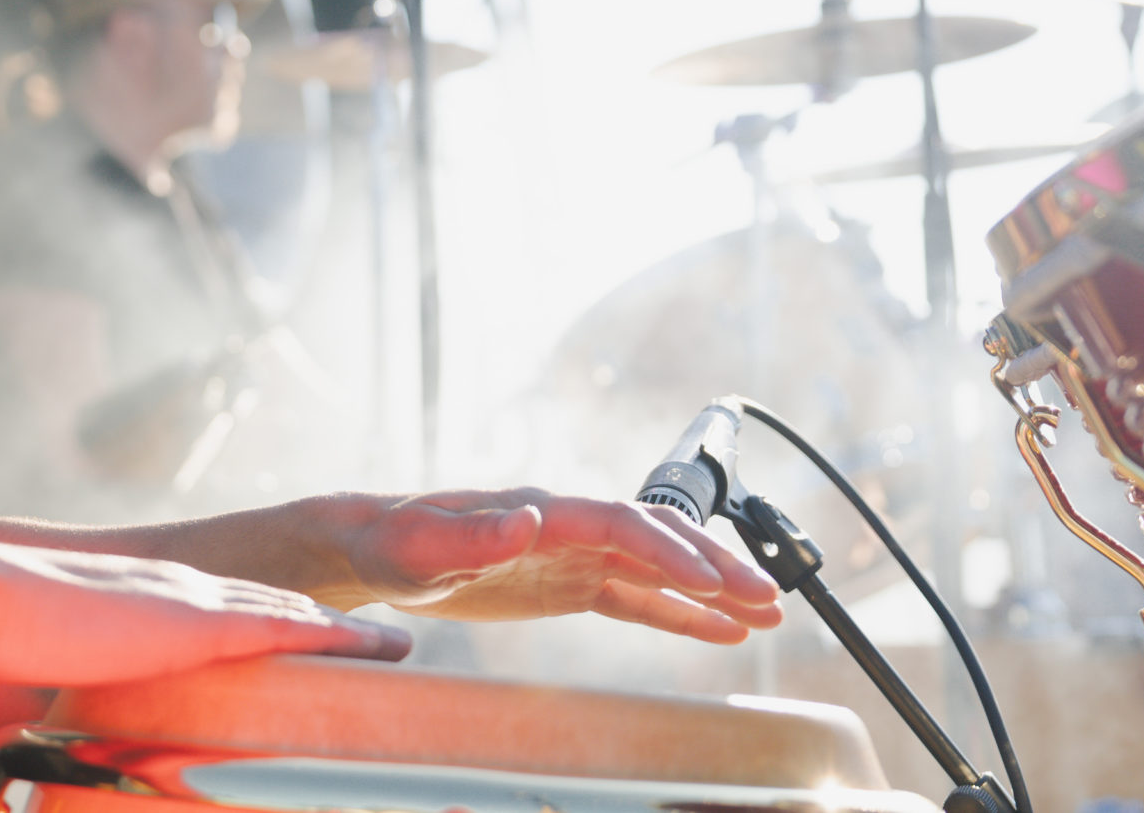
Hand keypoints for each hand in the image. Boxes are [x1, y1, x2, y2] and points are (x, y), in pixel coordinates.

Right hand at [0, 538, 410, 689]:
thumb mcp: (46, 668)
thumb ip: (72, 687)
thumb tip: (55, 730)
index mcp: (143, 600)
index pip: (224, 610)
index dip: (268, 620)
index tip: (305, 636)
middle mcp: (179, 589)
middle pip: (271, 604)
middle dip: (321, 624)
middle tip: (373, 641)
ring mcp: (194, 600)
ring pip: (292, 614)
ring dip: (342, 631)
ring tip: (391, 645)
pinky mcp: (204, 623)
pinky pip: (294, 630)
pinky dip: (341, 638)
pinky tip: (381, 647)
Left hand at [328, 489, 782, 642]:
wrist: (373, 546)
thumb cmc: (391, 542)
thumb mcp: (420, 546)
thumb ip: (472, 535)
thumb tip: (529, 516)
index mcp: (538, 511)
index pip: (619, 524)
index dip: (668, 548)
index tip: (714, 578)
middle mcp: (565, 525)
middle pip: (656, 539)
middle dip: (714, 566)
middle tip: (769, 597)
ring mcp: (572, 554)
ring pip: (658, 567)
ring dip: (713, 589)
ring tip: (770, 613)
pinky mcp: (568, 584)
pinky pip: (636, 598)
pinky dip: (680, 613)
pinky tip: (722, 632)